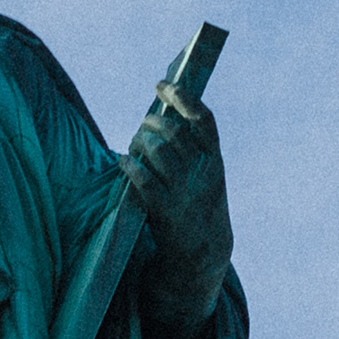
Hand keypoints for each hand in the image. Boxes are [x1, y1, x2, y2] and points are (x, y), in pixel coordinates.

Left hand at [122, 80, 233, 338]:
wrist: (203, 253)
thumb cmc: (199, 202)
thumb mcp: (207, 173)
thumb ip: (192, 146)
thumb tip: (164, 109)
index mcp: (215, 160)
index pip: (203, 119)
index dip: (182, 97)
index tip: (162, 84)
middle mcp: (202, 173)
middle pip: (172, 132)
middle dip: (151, 124)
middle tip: (144, 127)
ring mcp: (184, 192)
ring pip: (156, 151)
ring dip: (139, 142)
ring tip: (135, 147)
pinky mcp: (164, 211)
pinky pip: (142, 180)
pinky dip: (129, 166)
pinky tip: (123, 163)